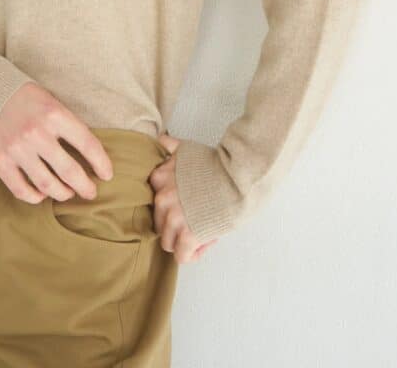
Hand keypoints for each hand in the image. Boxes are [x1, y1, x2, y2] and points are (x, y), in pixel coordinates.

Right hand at [0, 82, 113, 203]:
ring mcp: (17, 149)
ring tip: (68, 193)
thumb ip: (67, 125)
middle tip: (91, 192)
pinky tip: (42, 194)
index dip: (101, 163)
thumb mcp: (52, 101)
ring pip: (48, 185)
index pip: (88, 144)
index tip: (107, 175)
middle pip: (70, 172)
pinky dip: (35, 197)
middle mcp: (36, 133)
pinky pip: (21, 190)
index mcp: (54, 114)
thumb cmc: (24, 97)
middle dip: (85, 187)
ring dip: (63, 193)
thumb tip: (89, 156)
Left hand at [148, 132, 218, 264]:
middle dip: (177, 226)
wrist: (240, 176)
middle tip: (198, 221)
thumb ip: (170, 147)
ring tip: (203, 232)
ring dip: (184, 241)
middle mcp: (162, 197)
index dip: (173, 206)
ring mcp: (173, 217)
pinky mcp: (188, 235)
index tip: (188, 206)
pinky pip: (181, 256)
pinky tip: (205, 243)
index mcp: (159, 178)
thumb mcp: (188, 149)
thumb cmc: (219, 165)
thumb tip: (162, 140)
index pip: (156, 201)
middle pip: (160, 224)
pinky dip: (193, 254)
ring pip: (168, 242)